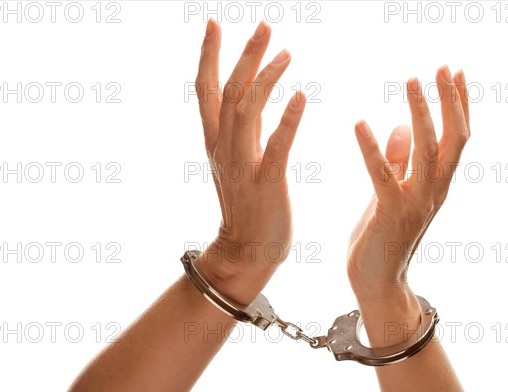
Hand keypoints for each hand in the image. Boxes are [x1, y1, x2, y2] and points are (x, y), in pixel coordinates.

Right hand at [193, 19, 305, 304]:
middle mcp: (223, 148)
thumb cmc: (246, 206)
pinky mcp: (266, 182)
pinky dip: (287, 120)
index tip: (214, 24)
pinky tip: (301, 96)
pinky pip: (275, 146)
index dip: (209, 55)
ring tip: (287, 54)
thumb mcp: (235, 161)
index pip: (206, 89)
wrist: (246, 251)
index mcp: (216, 141)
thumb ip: (240, 131)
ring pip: (247, 111)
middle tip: (264, 26)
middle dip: (244, 55)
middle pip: (228, 91)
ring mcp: (243, 165)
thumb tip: (249, 100)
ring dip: (265, 78)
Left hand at [347, 66, 469, 344]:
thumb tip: (401, 126)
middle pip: (453, 139)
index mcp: (436, 185)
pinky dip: (372, 148)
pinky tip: (359, 124)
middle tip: (441, 68)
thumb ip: (400, 161)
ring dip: (421, 114)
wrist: (377, 283)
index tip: (454, 73)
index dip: (458, 104)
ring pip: (428, 151)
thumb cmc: (383, 237)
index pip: (456, 138)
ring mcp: (415, 203)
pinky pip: (383, 175)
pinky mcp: (390, 213)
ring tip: (412, 82)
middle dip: (449, 101)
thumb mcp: (393, 193)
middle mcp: (434, 191)